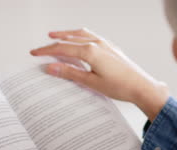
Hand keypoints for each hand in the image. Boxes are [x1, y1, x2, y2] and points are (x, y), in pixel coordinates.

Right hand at [30, 28, 168, 120]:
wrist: (142, 87)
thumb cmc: (120, 87)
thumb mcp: (91, 82)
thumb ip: (70, 73)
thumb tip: (51, 67)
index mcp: (90, 51)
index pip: (62, 48)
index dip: (46, 51)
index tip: (34, 53)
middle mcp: (97, 44)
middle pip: (69, 40)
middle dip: (53, 43)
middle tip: (40, 48)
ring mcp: (105, 45)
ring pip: (81, 34)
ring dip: (67, 35)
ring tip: (56, 35)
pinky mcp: (111, 48)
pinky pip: (91, 36)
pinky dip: (80, 36)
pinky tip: (80, 40)